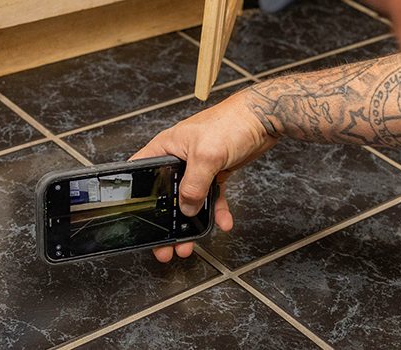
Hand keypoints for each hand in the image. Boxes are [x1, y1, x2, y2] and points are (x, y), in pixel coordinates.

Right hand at [129, 90, 277, 261]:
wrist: (263, 118)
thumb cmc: (231, 122)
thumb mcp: (207, 155)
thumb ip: (194, 185)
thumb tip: (187, 208)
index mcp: (166, 147)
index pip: (141, 172)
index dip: (137, 196)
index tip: (138, 219)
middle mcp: (178, 158)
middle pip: (166, 194)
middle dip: (166, 222)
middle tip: (165, 245)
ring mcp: (197, 167)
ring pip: (190, 200)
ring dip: (191, 223)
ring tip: (189, 243)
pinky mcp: (215, 172)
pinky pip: (212, 197)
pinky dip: (216, 211)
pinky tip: (223, 222)